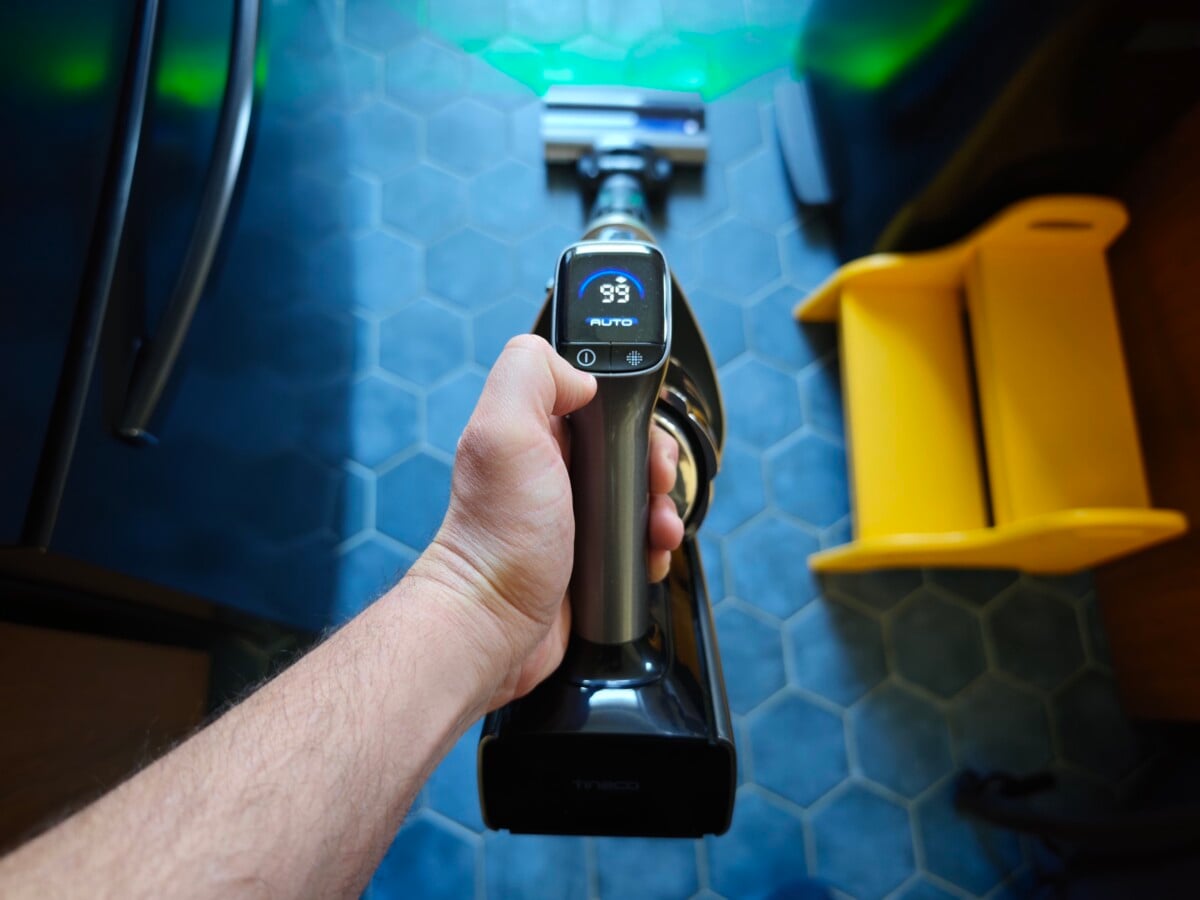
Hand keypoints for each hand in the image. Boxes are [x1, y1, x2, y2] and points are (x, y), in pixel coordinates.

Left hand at [416, 335, 683, 712]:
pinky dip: (653, 547)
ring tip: (658, 530)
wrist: (493, 627)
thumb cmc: (496, 540)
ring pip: (640, 494)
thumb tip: (582, 375)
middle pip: (630, 445)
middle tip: (655, 484)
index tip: (642, 435)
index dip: (632, 411)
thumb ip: (532, 373)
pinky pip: (637, 540)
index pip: (599, 396)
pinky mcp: (588, 557)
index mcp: (533, 428)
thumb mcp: (503, 431)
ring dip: (662, 508)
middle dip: (656, 463)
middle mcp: (551, 468)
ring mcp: (571, 514)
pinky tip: (649, 556)